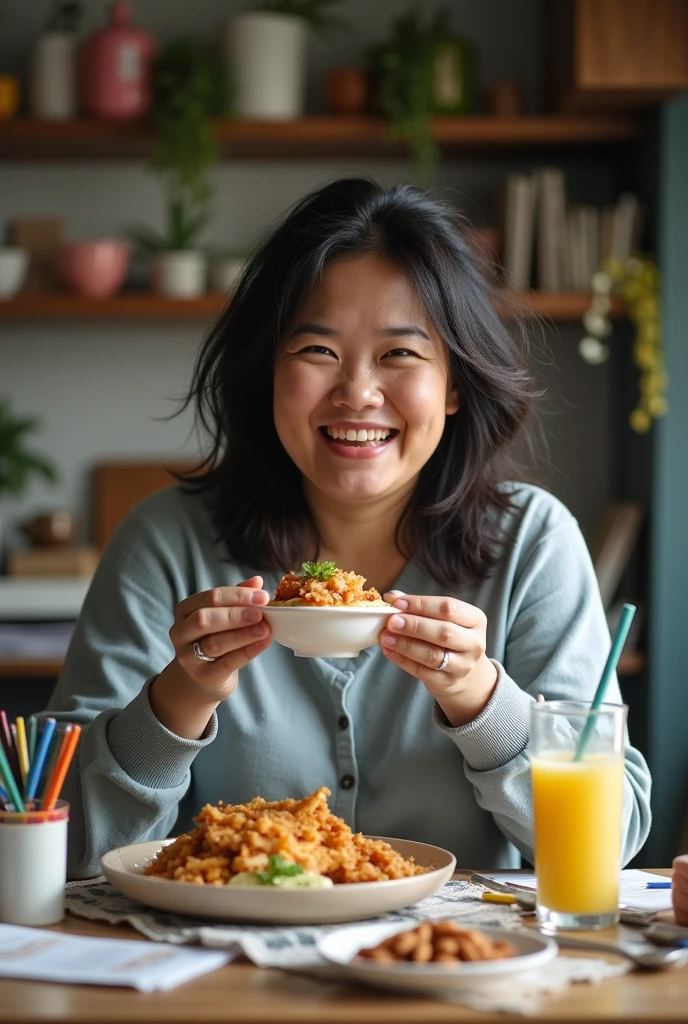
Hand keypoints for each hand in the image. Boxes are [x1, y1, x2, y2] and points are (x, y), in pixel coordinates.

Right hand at [150, 577, 270, 738]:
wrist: (203, 677)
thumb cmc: (214, 638)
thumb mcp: (222, 615)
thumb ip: (237, 598)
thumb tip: (257, 581)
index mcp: (185, 610)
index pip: (210, 597)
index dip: (237, 595)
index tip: (262, 597)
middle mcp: (181, 632)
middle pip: (205, 619)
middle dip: (235, 615)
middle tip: (261, 613)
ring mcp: (188, 656)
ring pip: (214, 643)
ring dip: (242, 635)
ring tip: (265, 629)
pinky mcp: (203, 676)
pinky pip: (225, 663)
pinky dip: (247, 652)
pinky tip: (263, 644)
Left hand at [379, 592, 497, 726]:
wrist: (465, 672)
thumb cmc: (451, 637)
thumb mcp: (444, 619)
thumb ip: (420, 607)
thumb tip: (392, 596)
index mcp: (475, 620)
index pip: (449, 608)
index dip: (421, 604)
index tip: (397, 602)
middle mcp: (473, 643)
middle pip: (443, 632)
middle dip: (414, 625)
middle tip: (391, 621)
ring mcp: (462, 666)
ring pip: (432, 655)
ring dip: (405, 644)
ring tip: (385, 636)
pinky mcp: (446, 682)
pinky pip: (421, 671)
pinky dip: (402, 660)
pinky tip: (388, 650)